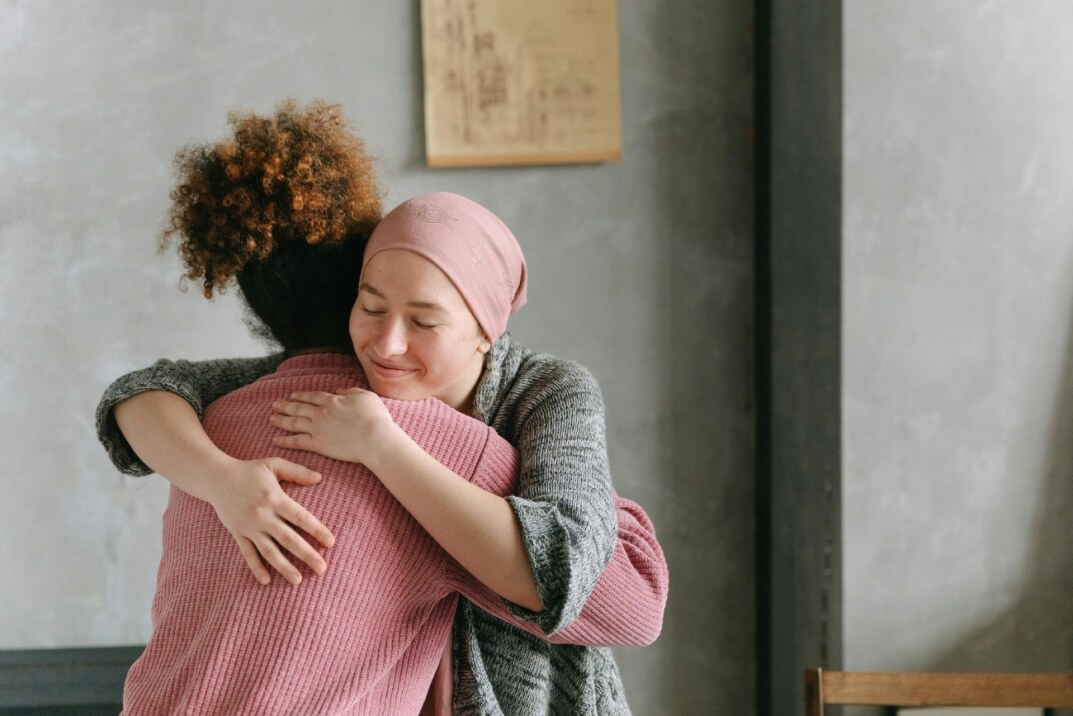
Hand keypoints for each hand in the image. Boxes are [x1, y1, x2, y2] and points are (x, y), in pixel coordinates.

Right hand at [201, 457, 335, 585]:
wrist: (215, 478)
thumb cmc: (248, 470)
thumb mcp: (273, 464)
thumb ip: (297, 472)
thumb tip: (320, 478)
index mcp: (275, 498)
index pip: (301, 518)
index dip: (317, 530)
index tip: (331, 543)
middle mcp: (263, 515)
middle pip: (288, 539)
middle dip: (307, 555)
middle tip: (322, 569)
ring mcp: (249, 527)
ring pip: (269, 551)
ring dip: (284, 567)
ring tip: (298, 580)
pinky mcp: (238, 534)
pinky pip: (248, 554)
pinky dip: (256, 567)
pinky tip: (266, 581)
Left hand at [270, 388, 400, 465]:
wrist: (374, 438)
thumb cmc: (375, 417)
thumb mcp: (366, 396)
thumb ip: (351, 391)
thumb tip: (339, 390)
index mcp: (333, 400)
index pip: (312, 396)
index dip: (301, 396)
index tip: (292, 395)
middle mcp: (321, 413)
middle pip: (299, 408)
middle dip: (285, 406)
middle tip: (275, 405)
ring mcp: (317, 428)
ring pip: (293, 423)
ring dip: (281, 420)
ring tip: (271, 419)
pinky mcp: (317, 444)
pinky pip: (296, 441)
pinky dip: (285, 440)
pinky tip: (276, 439)